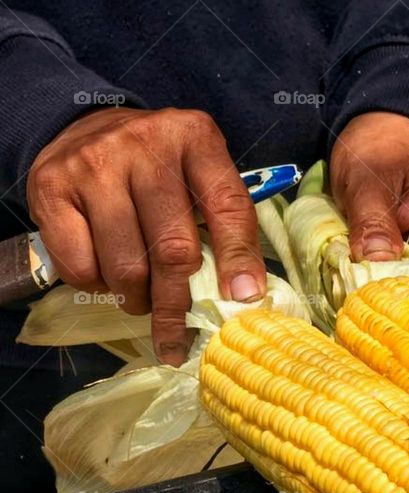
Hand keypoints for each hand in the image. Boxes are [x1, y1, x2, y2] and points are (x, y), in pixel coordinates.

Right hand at [27, 107, 264, 364]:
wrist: (86, 127)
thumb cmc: (159, 166)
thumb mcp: (200, 175)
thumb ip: (225, 223)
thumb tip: (243, 296)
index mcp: (195, 138)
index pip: (227, 207)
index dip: (238, 259)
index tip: (242, 300)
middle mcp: (145, 145)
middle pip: (172, 249)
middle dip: (179, 304)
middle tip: (179, 335)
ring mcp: (94, 165)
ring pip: (125, 267)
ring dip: (137, 299)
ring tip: (141, 298)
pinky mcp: (51, 188)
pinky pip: (80, 267)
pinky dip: (97, 288)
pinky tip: (106, 275)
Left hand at [330, 112, 408, 318]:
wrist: (378, 126)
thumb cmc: (382, 146)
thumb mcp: (371, 179)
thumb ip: (374, 221)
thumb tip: (375, 266)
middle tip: (382, 344)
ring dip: (390, 317)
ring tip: (362, 334)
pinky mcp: (393, 263)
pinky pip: (389, 291)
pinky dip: (373, 302)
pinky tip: (351, 313)